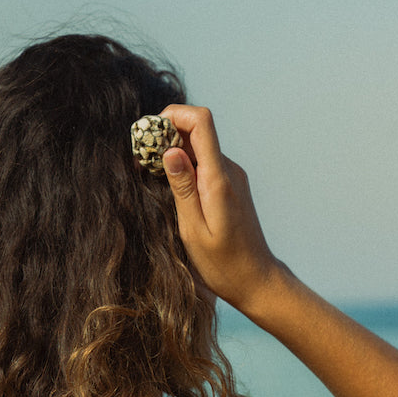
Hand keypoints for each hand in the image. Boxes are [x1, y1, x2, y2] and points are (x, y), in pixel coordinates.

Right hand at [159, 105, 277, 312]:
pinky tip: (170, 189)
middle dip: (165, 136)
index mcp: (219, 179)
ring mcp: (231, 177)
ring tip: (150, 177)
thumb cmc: (223, 264)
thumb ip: (182, 188)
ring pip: (198, 147)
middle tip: (141, 163)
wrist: (256, 280)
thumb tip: (169, 151)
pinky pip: (203, 163)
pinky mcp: (229, 186)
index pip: (201, 122)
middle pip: (196, 130)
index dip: (172, 116)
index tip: (148, 136)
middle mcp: (229, 171)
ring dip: (172, 153)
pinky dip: (183, 167)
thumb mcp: (194, 229)